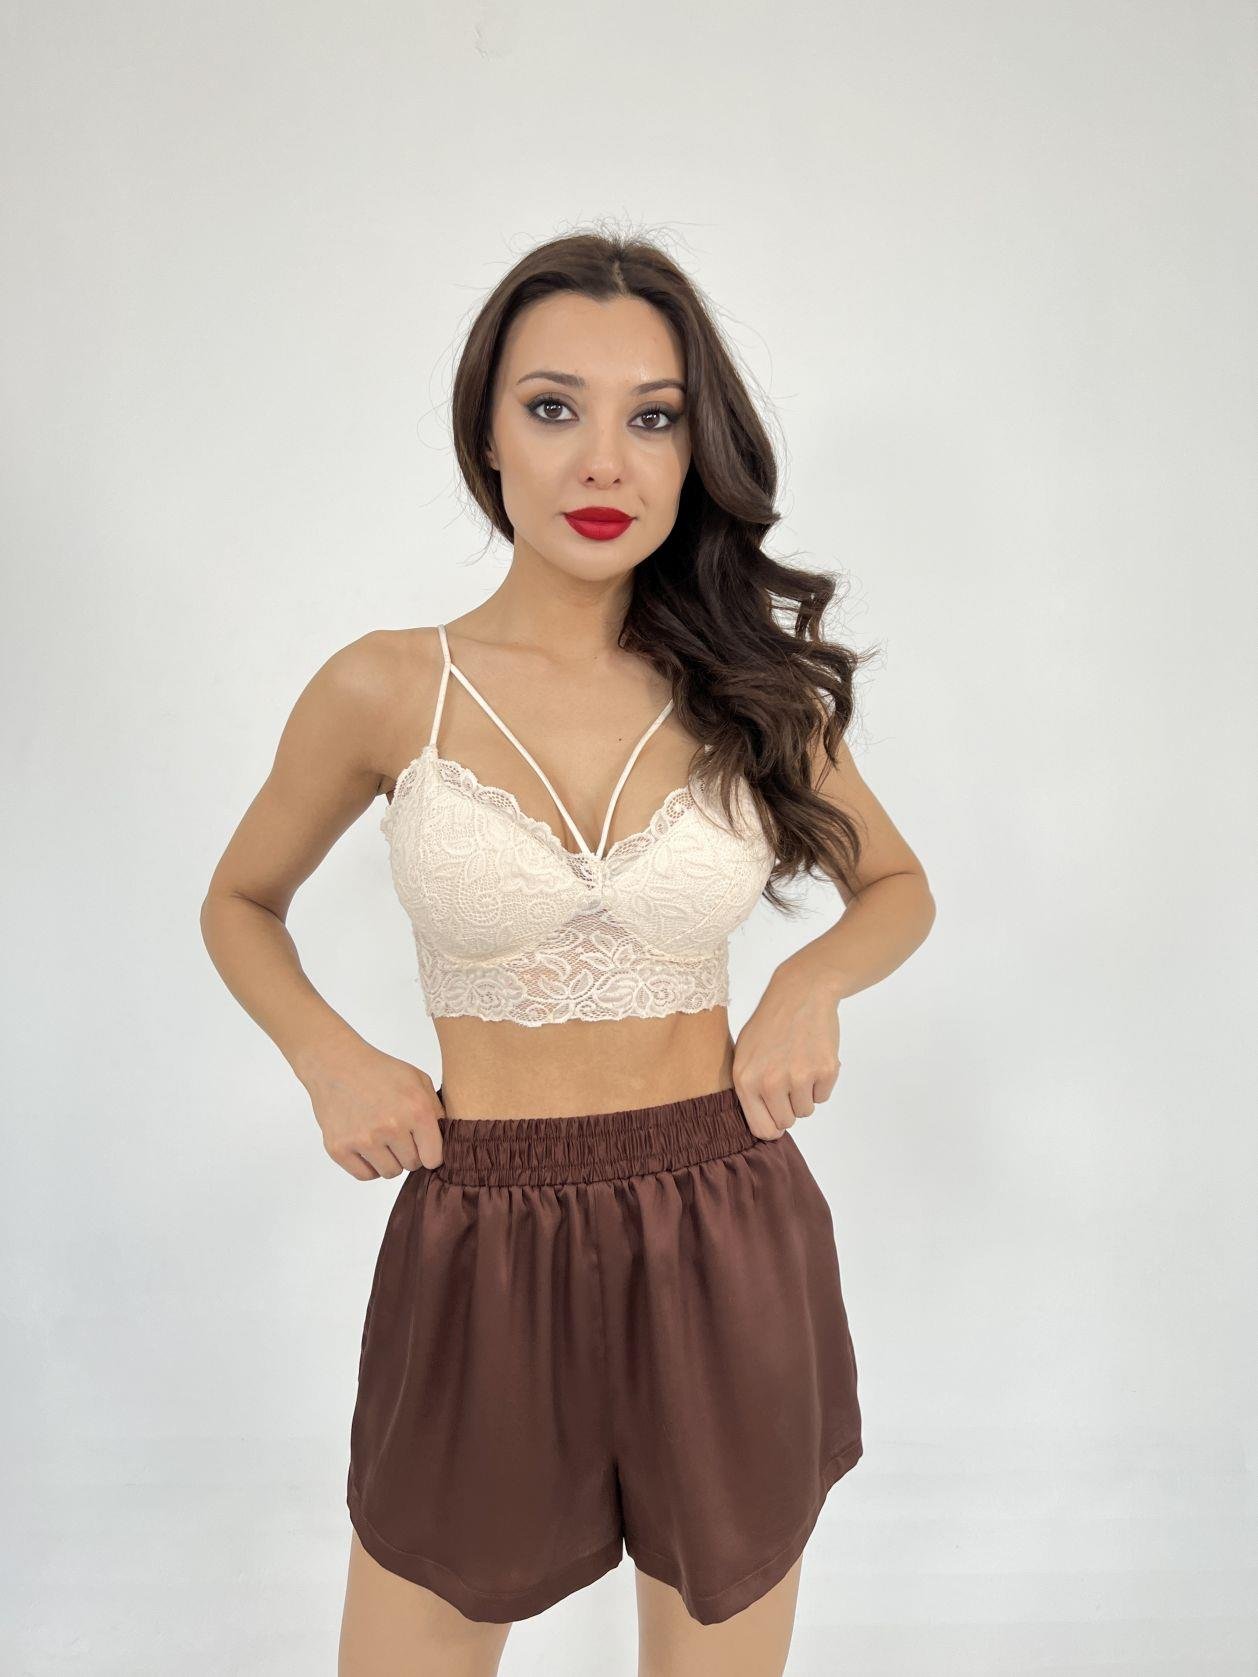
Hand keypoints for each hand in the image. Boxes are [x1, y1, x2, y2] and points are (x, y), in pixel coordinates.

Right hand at [298, 1035, 444, 1180]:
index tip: (423, 1145)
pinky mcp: (339, 1148)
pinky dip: (369, 1165)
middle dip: (409, 1152)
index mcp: (416, 1110)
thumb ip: (436, 1111)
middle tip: (398, 1134)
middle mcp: (391, 1127)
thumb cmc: (381, 1072)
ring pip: (389, 1172)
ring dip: (389, 1160)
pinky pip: (365, 1175)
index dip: (430, 1152)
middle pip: (411, 1165)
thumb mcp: (419, 1080)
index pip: (434, 1158)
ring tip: (382, 1137)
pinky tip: (368, 1146)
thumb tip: (446, 1141)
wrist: (337, 1065)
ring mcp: (364, 1139)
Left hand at [732, 963, 841, 1140]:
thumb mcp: (744, 1054)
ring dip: (806, 1094)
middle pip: (787, 1122)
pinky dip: (821, 1082)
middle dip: (789, 1106)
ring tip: (799, 1065)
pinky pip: (824, 1096)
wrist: (800, 993)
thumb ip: (749, 1090)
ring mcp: (799, 1077)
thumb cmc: (769, 1024)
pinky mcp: (825, 1070)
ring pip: (807, 1111)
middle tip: (788, 1079)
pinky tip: (812, 1057)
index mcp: (746, 1080)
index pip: (761, 1129)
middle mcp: (770, 1082)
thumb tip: (763, 1127)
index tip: (777, 1118)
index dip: (772, 1127)